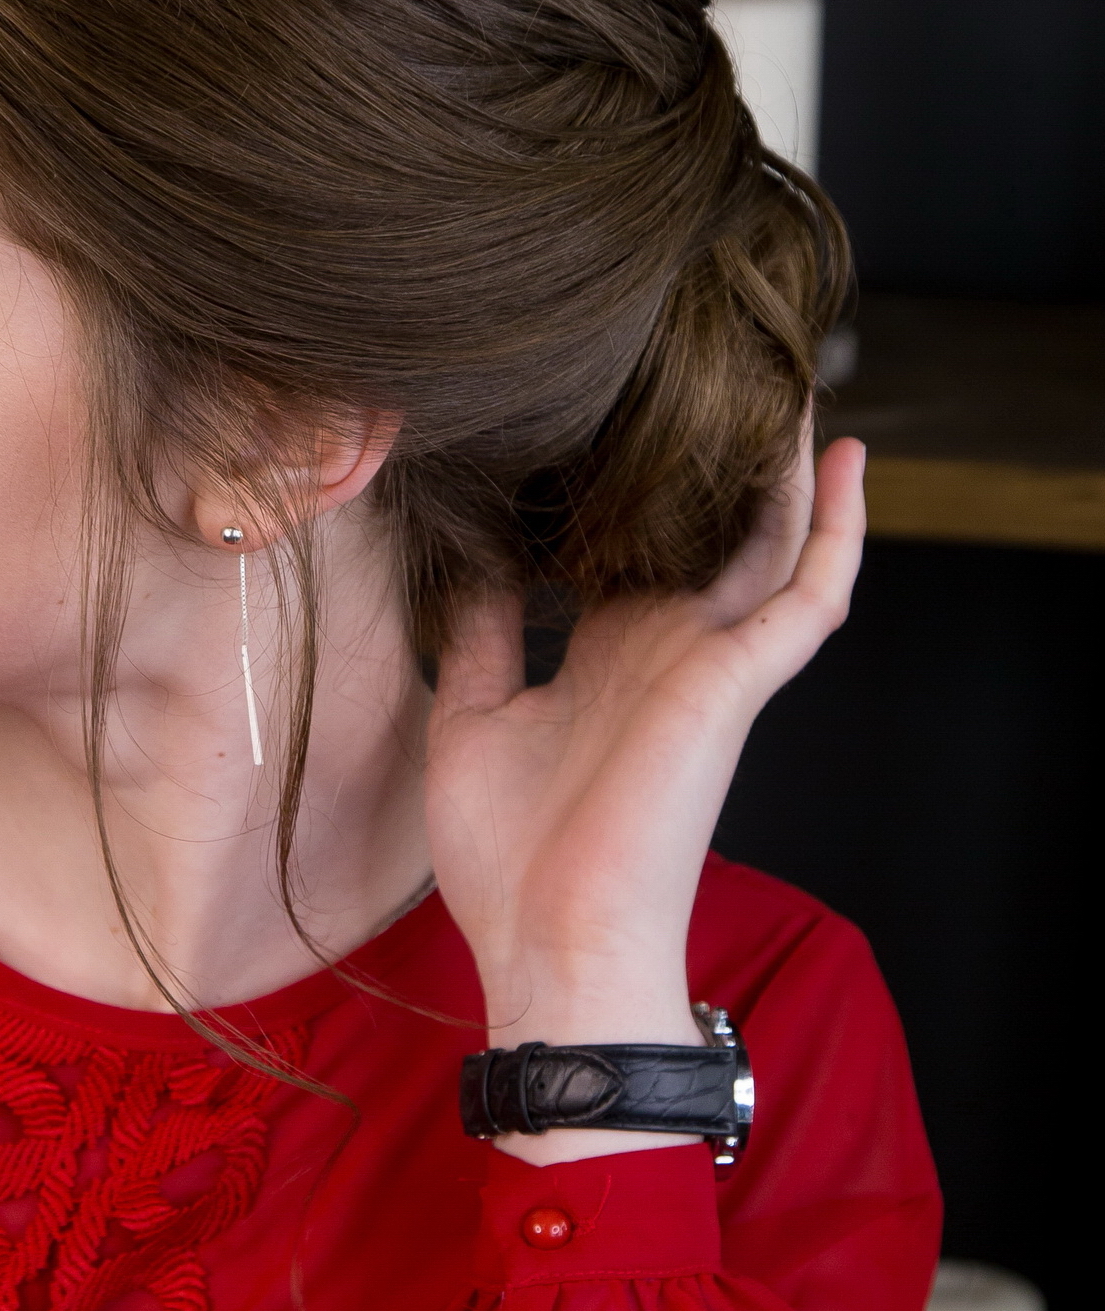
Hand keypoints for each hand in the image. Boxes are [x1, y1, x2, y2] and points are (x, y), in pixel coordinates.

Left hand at [424, 432, 865, 1158]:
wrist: (549, 943)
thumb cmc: (507, 858)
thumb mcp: (470, 718)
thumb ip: (481, 636)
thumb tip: (472, 561)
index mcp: (604, 658)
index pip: (626, 552)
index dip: (619, 488)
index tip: (599, 415)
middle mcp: (664, 649)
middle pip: (707, 532)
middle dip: (714, 459)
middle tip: (707, 367)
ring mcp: (708, 662)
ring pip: (768, 542)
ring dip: (784, 466)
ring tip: (789, 378)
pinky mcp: (738, 680)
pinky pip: (808, 591)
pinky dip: (831, 525)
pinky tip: (840, 456)